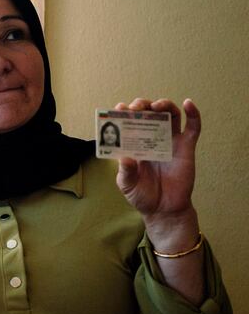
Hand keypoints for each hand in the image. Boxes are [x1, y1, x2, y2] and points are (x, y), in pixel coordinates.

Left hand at [115, 98, 199, 228]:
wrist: (163, 209)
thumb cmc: (142, 195)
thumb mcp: (127, 184)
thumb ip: (125, 172)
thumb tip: (126, 158)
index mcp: (134, 143)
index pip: (128, 121)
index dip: (124, 112)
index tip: (119, 108)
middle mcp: (151, 138)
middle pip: (149, 113)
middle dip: (142, 105)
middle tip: (136, 108)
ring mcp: (170, 141)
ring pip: (170, 114)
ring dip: (164, 104)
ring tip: (156, 105)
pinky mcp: (186, 148)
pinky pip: (193, 128)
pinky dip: (193, 114)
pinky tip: (188, 104)